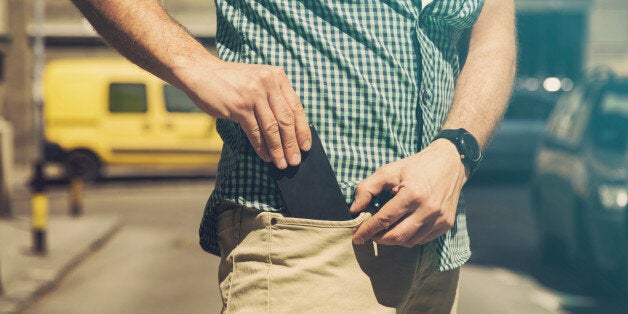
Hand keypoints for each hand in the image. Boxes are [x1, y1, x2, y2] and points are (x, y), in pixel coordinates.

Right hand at [178, 60, 310, 168]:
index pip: (296, 107)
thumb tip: (290, 129)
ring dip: (278, 149)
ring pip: (272, 128)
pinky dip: (262, 147)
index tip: (306, 146)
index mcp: (277, 76)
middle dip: (292, 143)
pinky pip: (255, 131)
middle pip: (286, 119)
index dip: (303, 129)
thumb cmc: (231, 81)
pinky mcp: (240, 106)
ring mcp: (254, 94)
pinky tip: (266, 157)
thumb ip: (274, 96)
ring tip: (282, 163)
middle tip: (295, 160)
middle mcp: (268, 83)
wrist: (201, 71)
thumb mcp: (258, 80)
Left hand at [350, 139, 468, 246]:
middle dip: (379, 238)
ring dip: (393, 239)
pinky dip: (409, 238)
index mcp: (412, 194)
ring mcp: (439, 219)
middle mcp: (428, 209)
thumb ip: (367, 188)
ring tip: (386, 229)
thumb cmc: (415, 167)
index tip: (356, 238)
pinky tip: (403, 226)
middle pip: (397, 236)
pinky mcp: (446, 224)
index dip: (367, 230)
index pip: (384, 219)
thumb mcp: (388, 171)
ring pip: (409, 241)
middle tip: (370, 234)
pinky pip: (422, 240)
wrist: (450, 163)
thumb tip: (354, 210)